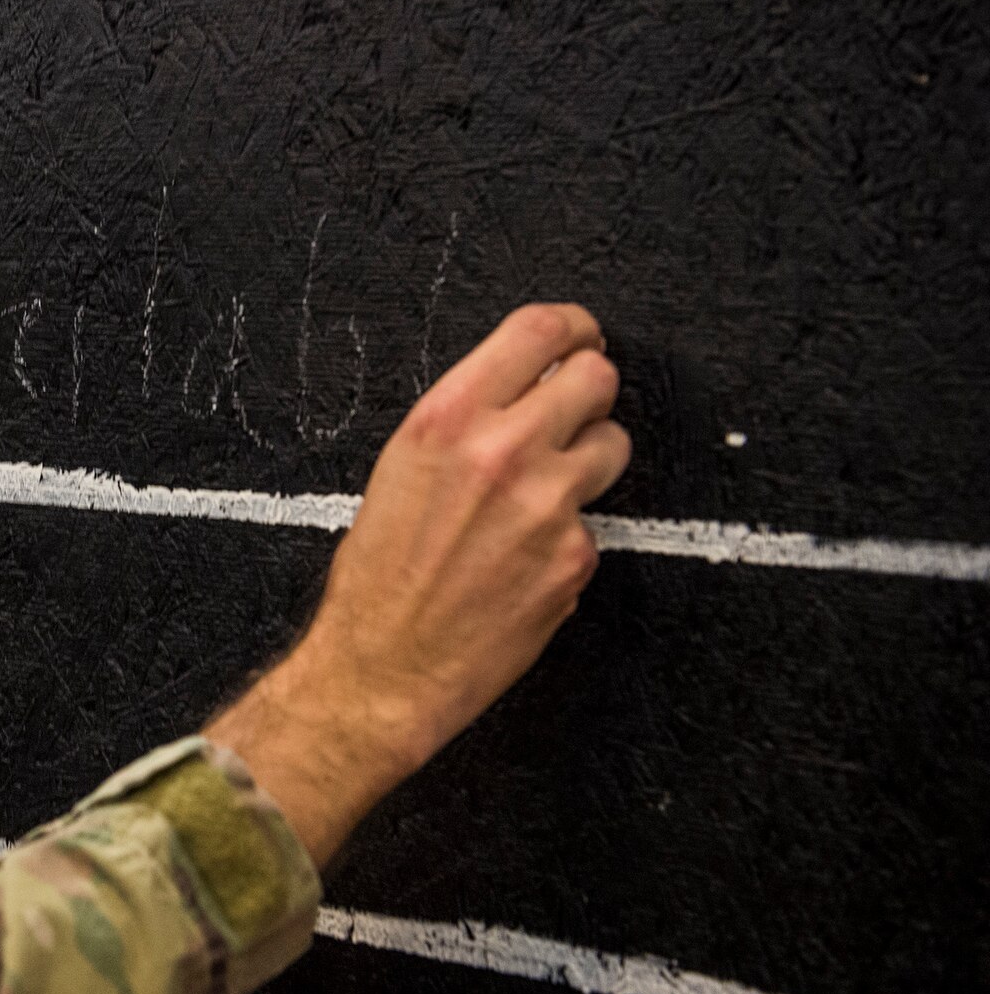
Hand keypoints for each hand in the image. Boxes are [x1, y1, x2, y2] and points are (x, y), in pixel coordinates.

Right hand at [205, 303, 631, 866]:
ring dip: (590, 460)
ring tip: (543, 495)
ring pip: (614, 446)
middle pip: (596, 378)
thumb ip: (465, 422)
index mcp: (447, 418)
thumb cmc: (378, 574)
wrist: (382, 666)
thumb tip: (524, 389)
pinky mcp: (574, 557)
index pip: (538, 332)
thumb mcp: (401, 468)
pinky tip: (523, 563)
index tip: (581, 337)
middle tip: (572, 413)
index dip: (573, 327)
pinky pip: (593, 523)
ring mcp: (547, 505)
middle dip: (589, 391)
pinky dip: (567, 537)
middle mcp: (502, 451)